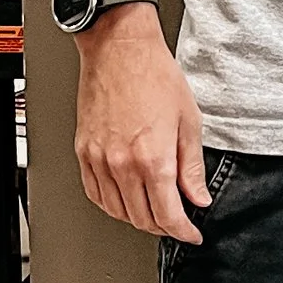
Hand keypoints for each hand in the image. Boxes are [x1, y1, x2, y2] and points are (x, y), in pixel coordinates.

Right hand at [72, 5, 208, 244]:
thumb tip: (198, 197)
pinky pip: (95, 193)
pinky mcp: (84, 152)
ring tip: (155, 212)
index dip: (184, 231)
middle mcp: (122, 164)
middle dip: (164, 226)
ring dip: (138, 218)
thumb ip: (193, 167)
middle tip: (178, 222)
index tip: (192, 233)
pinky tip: (125, 200)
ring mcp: (99, 159)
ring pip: (117, 210)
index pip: (168, 215)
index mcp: (153, 158)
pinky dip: (111, 204)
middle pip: (142, 217)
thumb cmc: (154, 75)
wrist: (119, 50)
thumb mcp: (189, 122)